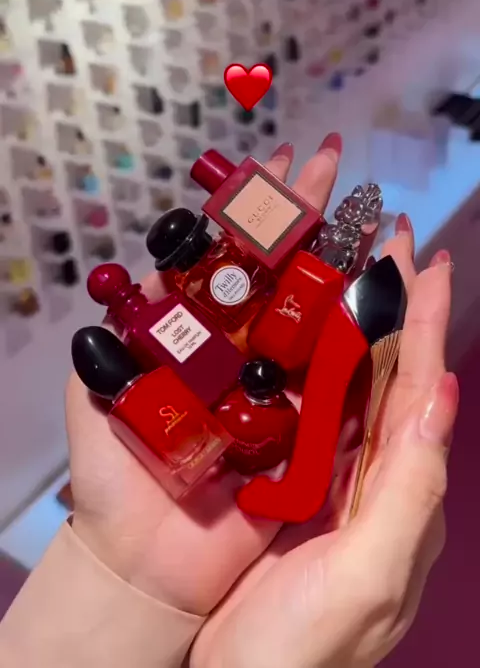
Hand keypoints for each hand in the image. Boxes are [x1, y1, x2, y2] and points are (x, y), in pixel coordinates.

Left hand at [66, 135, 344, 614]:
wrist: (146, 564)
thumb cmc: (115, 482)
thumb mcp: (97, 400)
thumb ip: (107, 346)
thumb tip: (132, 277)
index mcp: (200, 339)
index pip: (234, 260)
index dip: (255, 211)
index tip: (278, 162)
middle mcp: (246, 353)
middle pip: (285, 271)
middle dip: (309, 214)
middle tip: (334, 159)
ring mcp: (282, 389)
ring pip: (323, 314)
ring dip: (349, 262)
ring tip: (373, 213)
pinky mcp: (312, 431)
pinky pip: (346, 381)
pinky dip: (371, 338)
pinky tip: (389, 291)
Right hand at [190, 246, 456, 666]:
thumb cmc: (301, 652)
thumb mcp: (368, 576)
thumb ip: (412, 489)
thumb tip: (441, 391)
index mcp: (407, 495)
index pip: (424, 389)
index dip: (426, 321)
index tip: (428, 260)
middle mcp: (380, 482)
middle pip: (393, 377)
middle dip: (397, 309)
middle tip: (391, 245)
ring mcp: (336, 484)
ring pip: (355, 390)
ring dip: (358, 329)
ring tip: (352, 274)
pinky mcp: (294, 490)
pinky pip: (314, 416)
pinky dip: (316, 370)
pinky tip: (301, 344)